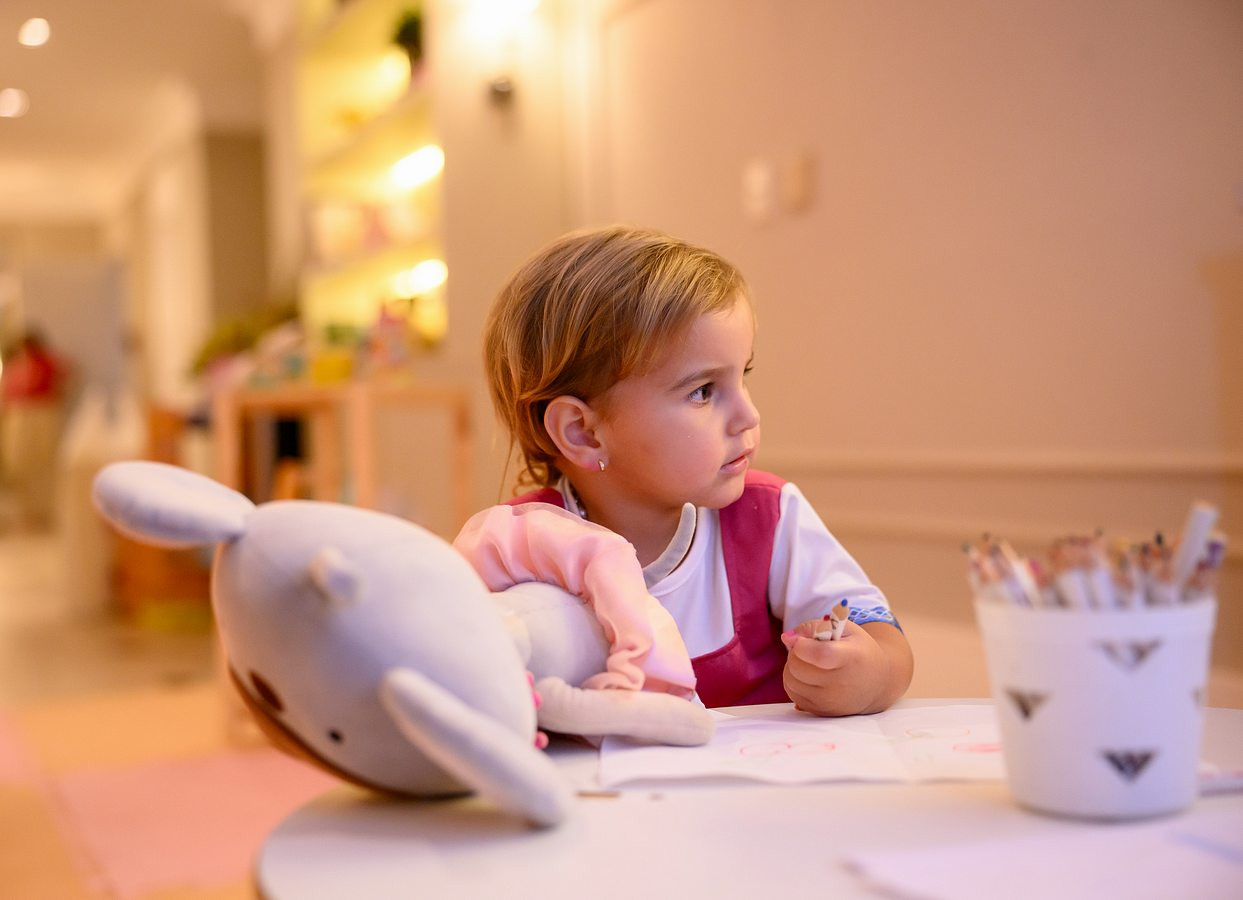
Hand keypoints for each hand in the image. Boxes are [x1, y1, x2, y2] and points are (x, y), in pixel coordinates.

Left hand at [780, 619, 909, 716]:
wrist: (876, 683)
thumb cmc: (858, 650)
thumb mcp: (843, 629)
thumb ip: (814, 626)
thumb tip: (787, 638)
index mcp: (851, 658)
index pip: (820, 655)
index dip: (803, 645)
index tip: (803, 640)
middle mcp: (840, 684)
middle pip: (797, 666)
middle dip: (796, 653)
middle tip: (809, 650)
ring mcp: (829, 702)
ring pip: (790, 680)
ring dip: (793, 667)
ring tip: (811, 664)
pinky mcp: (820, 712)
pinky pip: (792, 693)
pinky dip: (795, 682)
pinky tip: (810, 677)